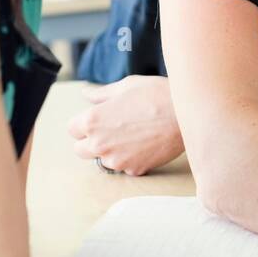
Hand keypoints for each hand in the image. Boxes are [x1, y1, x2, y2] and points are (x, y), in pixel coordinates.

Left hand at [68, 75, 182, 175]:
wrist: (186, 114)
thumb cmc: (156, 94)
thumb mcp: (126, 86)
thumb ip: (101, 94)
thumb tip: (86, 93)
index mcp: (93, 120)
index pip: (72, 129)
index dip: (84, 123)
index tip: (98, 119)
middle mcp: (100, 144)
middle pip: (80, 150)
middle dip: (91, 141)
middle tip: (111, 130)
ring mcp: (117, 160)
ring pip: (103, 161)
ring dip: (112, 151)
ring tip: (133, 135)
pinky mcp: (135, 170)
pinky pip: (125, 166)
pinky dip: (131, 158)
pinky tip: (145, 143)